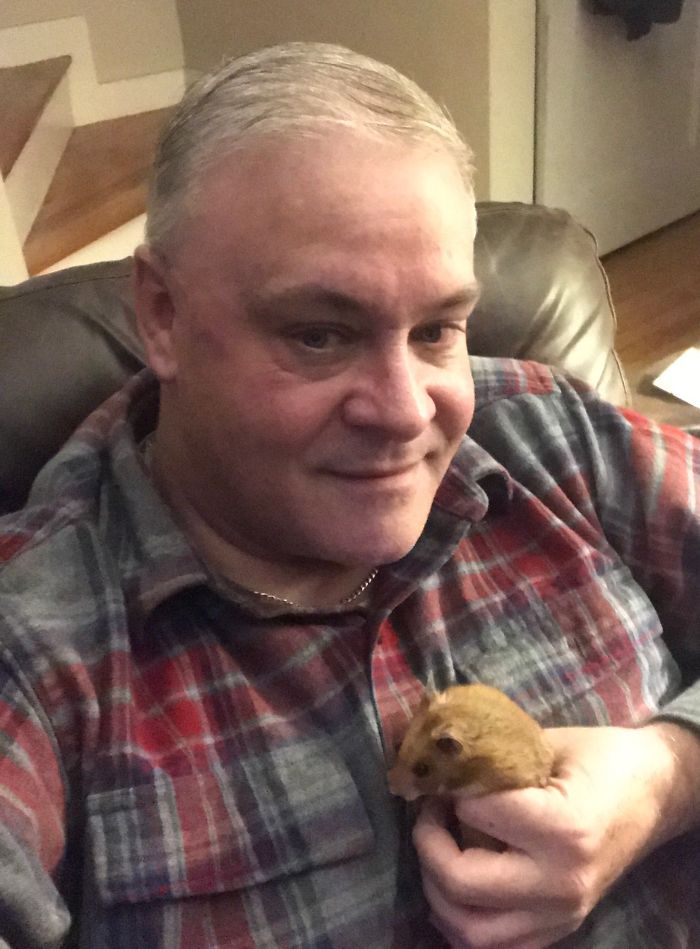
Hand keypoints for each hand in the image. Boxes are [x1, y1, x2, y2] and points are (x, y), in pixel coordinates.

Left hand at [413, 722, 699, 948]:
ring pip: (471, 931)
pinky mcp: (561, 928)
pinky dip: (466, 919)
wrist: (655, 791)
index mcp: (562, 829)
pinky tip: (459, 884)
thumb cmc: (600, 757)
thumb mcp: (545, 742)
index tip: (445, 774)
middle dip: (429, 844)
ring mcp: (562, 913)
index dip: (448, 789)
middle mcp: (561, 883)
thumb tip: (435, 763)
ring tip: (438, 850)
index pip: (473, 814)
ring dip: (438, 891)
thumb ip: (490, 759)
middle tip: (428, 812)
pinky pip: (497, 945)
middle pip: (462, 883)